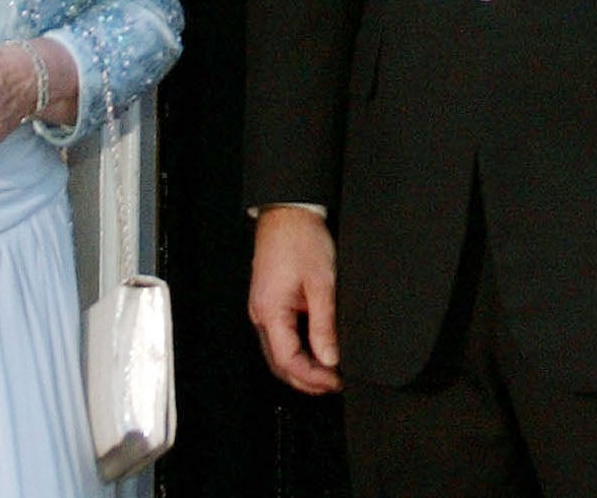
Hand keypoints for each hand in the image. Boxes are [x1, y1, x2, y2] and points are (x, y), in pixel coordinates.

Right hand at [249, 206, 341, 394]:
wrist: (289, 212)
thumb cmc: (302, 239)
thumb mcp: (322, 283)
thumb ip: (325, 324)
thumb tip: (329, 358)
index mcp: (270, 312)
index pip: (288, 361)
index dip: (312, 377)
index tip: (335, 382)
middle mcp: (261, 314)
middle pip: (279, 363)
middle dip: (306, 380)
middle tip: (333, 385)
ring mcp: (263, 308)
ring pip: (279, 351)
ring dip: (302, 366)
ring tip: (329, 372)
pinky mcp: (270, 301)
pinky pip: (281, 335)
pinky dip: (299, 349)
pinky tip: (316, 349)